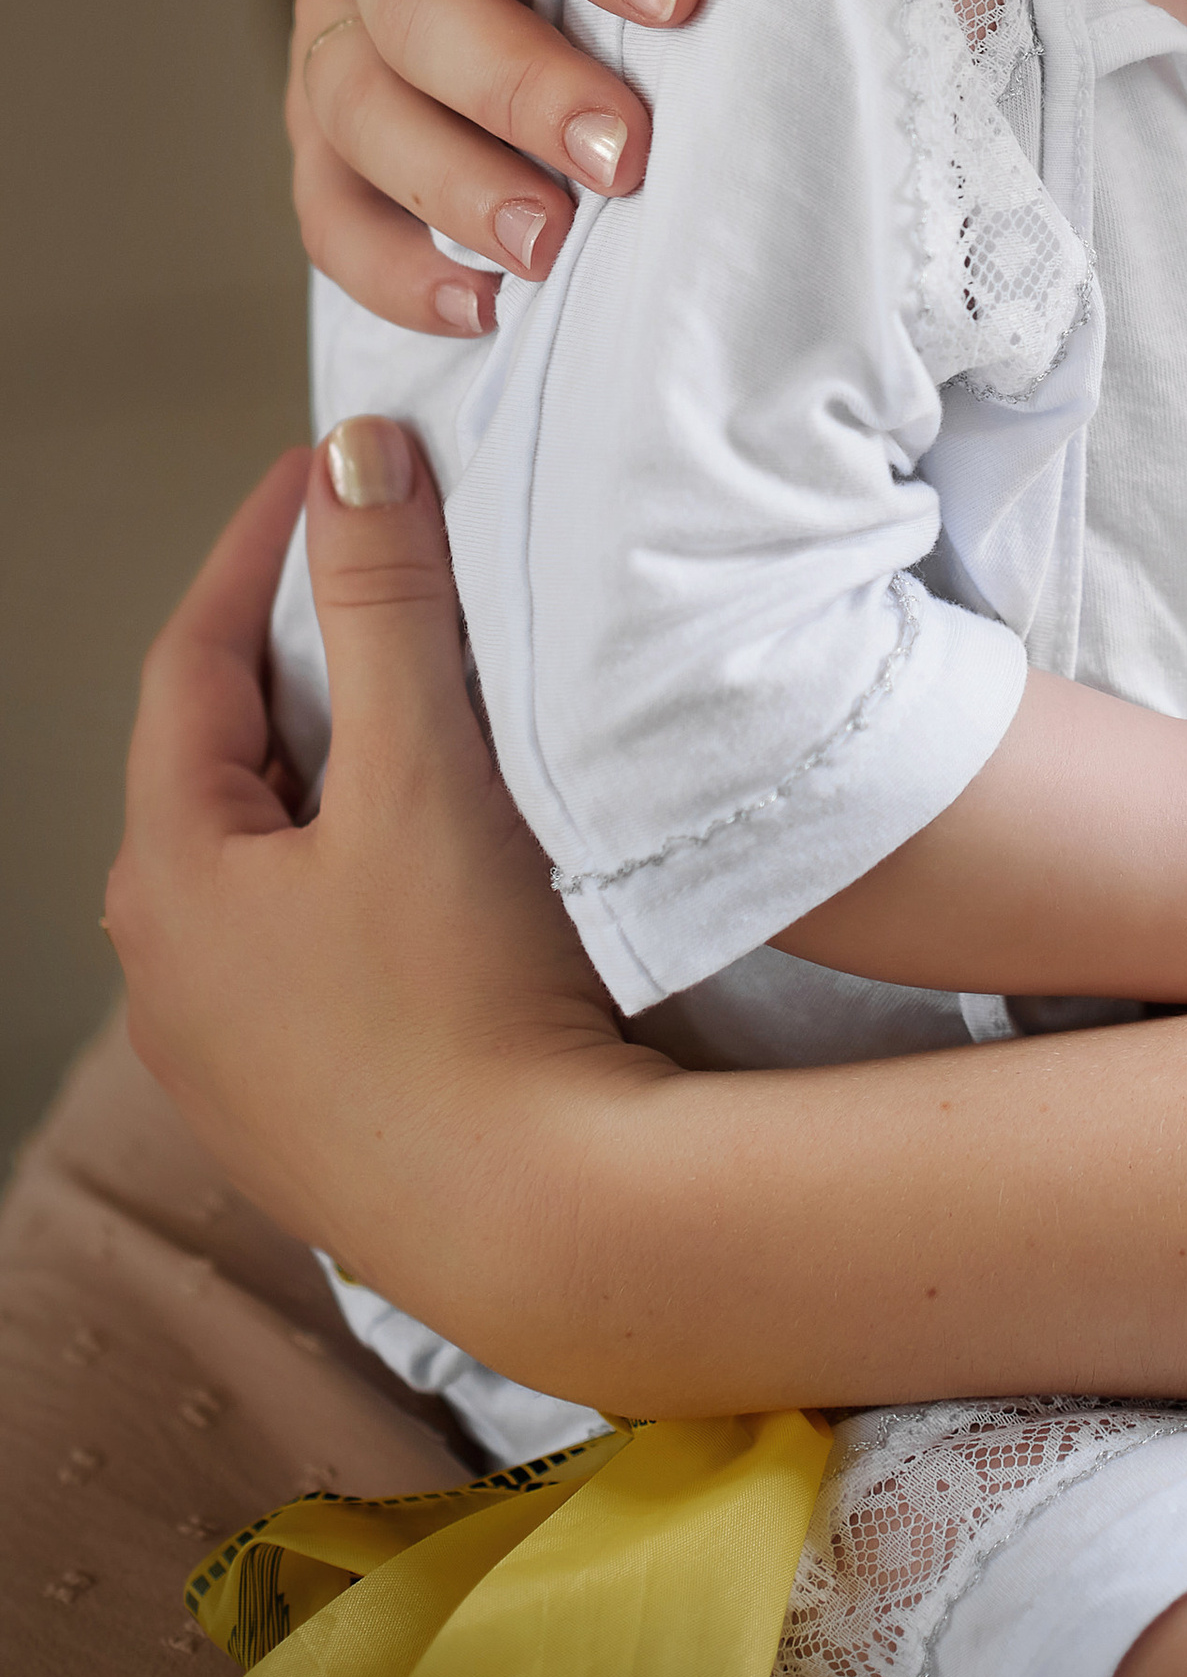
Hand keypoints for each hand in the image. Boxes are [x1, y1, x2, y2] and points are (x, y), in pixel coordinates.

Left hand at [106, 430, 652, 1350]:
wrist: (532, 1220)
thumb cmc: (465, 999)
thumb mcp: (423, 772)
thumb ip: (387, 604)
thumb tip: (354, 457)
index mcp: (166, 877)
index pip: (190, 659)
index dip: (259, 548)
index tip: (328, 466)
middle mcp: (163, 970)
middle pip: (214, 761)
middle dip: (290, 654)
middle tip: (373, 567)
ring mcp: (223, 1055)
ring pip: (256, 857)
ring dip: (321, 768)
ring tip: (409, 704)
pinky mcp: (294, 1109)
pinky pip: (297, 942)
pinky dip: (345, 866)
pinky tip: (422, 864)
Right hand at [291, 0, 726, 328]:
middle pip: (413, 7)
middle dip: (517, 90)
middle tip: (629, 157)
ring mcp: (341, 19)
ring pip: (358, 115)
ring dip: (453, 192)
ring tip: (557, 251)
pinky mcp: (334, 112)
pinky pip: (331, 203)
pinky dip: (391, 270)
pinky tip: (486, 311)